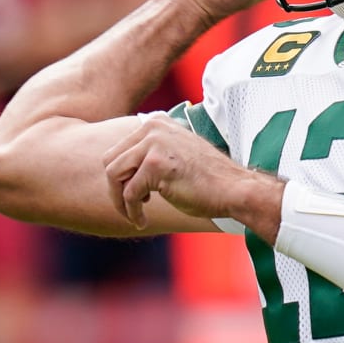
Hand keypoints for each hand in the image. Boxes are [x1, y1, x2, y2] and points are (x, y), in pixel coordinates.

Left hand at [102, 112, 251, 228]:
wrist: (233, 189)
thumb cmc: (206, 179)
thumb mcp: (174, 155)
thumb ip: (149, 153)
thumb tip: (115, 170)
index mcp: (157, 122)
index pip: (119, 149)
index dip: (122, 176)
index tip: (134, 194)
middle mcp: (153, 127)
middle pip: (110, 160)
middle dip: (115, 188)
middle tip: (131, 206)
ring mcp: (153, 144)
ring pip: (113, 175)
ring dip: (120, 201)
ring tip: (135, 214)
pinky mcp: (155, 165)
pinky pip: (129, 193)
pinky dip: (132, 211)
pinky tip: (142, 220)